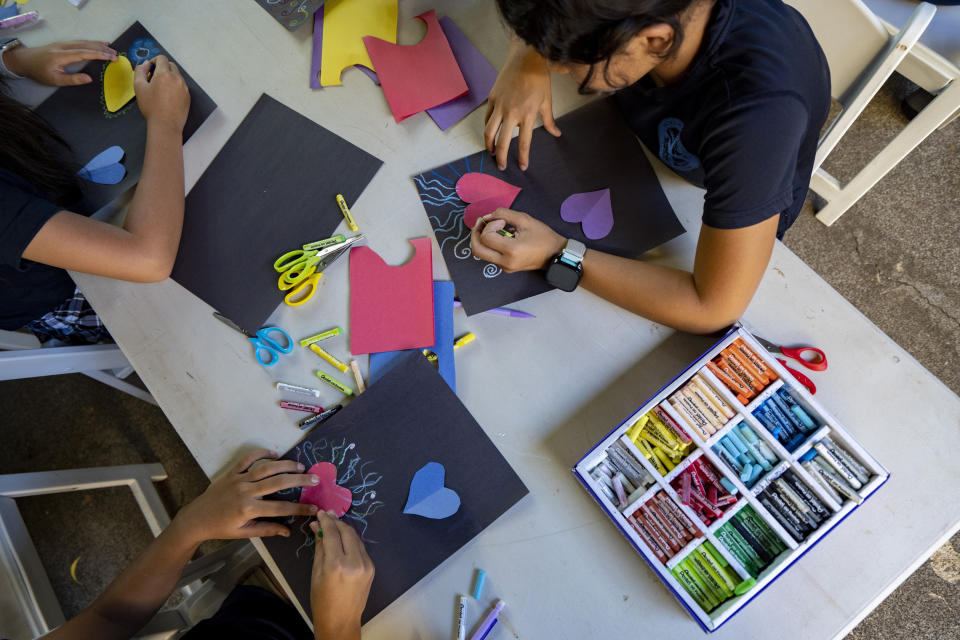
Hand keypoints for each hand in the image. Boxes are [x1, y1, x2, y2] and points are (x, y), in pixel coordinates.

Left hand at [2, 40, 116, 85]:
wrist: (24, 60)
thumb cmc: (39, 72)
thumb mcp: (55, 80)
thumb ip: (72, 79)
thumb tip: (89, 78)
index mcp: (62, 56)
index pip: (85, 53)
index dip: (100, 55)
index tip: (112, 58)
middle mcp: (64, 47)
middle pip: (86, 45)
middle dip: (102, 49)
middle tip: (116, 54)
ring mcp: (63, 44)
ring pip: (83, 42)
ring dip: (98, 45)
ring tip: (110, 47)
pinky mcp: (62, 44)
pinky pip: (79, 42)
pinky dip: (90, 43)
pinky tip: (96, 45)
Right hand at [135, 55, 189, 131]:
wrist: (165, 125)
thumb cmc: (151, 107)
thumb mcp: (139, 86)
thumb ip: (140, 71)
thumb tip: (145, 64)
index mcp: (165, 74)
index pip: (162, 58)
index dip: (154, 61)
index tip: (150, 69)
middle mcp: (177, 79)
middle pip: (171, 65)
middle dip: (162, 68)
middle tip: (153, 79)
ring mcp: (184, 88)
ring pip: (176, 76)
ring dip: (168, 78)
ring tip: (160, 89)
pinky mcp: (188, 96)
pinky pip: (181, 86)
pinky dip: (174, 86)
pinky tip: (167, 97)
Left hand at [172, 448, 320, 545]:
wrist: (196, 519)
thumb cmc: (221, 528)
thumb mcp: (244, 533)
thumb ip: (267, 530)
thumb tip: (288, 531)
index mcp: (249, 509)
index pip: (281, 509)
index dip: (300, 508)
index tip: (315, 507)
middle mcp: (246, 491)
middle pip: (278, 482)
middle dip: (299, 480)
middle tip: (315, 478)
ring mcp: (238, 479)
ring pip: (266, 468)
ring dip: (285, 465)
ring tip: (300, 465)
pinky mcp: (231, 472)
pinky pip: (248, 459)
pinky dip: (261, 454)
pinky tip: (274, 453)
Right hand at [309, 512, 373, 639]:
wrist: (341, 621)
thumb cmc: (322, 600)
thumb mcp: (316, 572)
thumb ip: (319, 547)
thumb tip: (317, 526)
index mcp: (336, 565)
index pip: (331, 534)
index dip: (325, 521)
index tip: (321, 513)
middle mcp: (354, 562)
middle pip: (347, 532)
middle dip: (336, 521)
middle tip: (327, 515)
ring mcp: (366, 565)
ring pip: (355, 538)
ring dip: (344, 529)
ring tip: (333, 524)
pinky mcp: (371, 568)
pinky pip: (361, 548)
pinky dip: (351, 541)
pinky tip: (343, 540)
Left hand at [471, 208, 566, 272]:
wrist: (555, 254)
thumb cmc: (543, 236)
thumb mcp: (524, 219)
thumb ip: (503, 214)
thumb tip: (486, 217)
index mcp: (511, 251)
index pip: (486, 237)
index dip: (490, 225)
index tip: (502, 221)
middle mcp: (505, 262)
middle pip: (477, 250)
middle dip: (475, 234)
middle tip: (481, 223)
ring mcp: (504, 267)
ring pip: (482, 254)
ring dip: (482, 239)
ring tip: (491, 228)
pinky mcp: (505, 268)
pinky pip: (490, 256)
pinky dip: (489, 245)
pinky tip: (499, 236)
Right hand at [484, 39, 560, 170]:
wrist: (525, 59)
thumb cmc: (538, 79)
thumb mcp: (547, 101)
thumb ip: (549, 120)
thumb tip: (556, 134)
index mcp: (527, 115)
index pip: (524, 143)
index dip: (523, 157)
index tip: (522, 167)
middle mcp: (512, 113)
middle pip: (503, 142)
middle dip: (502, 157)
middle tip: (502, 166)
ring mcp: (500, 106)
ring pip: (489, 132)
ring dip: (489, 145)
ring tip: (492, 153)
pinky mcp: (492, 99)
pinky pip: (487, 118)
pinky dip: (488, 129)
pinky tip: (491, 135)